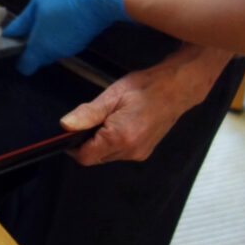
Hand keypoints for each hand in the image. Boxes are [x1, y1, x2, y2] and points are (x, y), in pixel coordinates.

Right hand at [3, 0, 157, 73]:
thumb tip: (22, 67)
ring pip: (57, 10)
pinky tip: (82, 26)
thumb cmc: (71, 20)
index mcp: (35, 2)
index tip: (13, 54)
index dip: (13, 41)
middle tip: (42, 52)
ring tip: (63, 41)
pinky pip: (76, 6)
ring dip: (57, 25)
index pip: (18, 26)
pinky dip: (75, 18)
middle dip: (38, 34)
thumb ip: (31, 57)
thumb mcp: (46, 44)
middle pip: (37, 17)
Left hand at [61, 45, 232, 165]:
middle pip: (94, 157)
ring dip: (100, 141)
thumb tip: (66, 126)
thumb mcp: (113, 95)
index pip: (84, 156)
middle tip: (93, 117)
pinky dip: (113, 141)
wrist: (178, 87)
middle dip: (87, 141)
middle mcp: (130, 151)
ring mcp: (139, 153)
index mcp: (120, 138)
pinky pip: (119, 152)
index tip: (71, 130)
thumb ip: (87, 114)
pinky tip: (120, 122)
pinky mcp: (144, 151)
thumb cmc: (148, 87)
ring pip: (106, 155)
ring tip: (109, 117)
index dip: (72, 145)